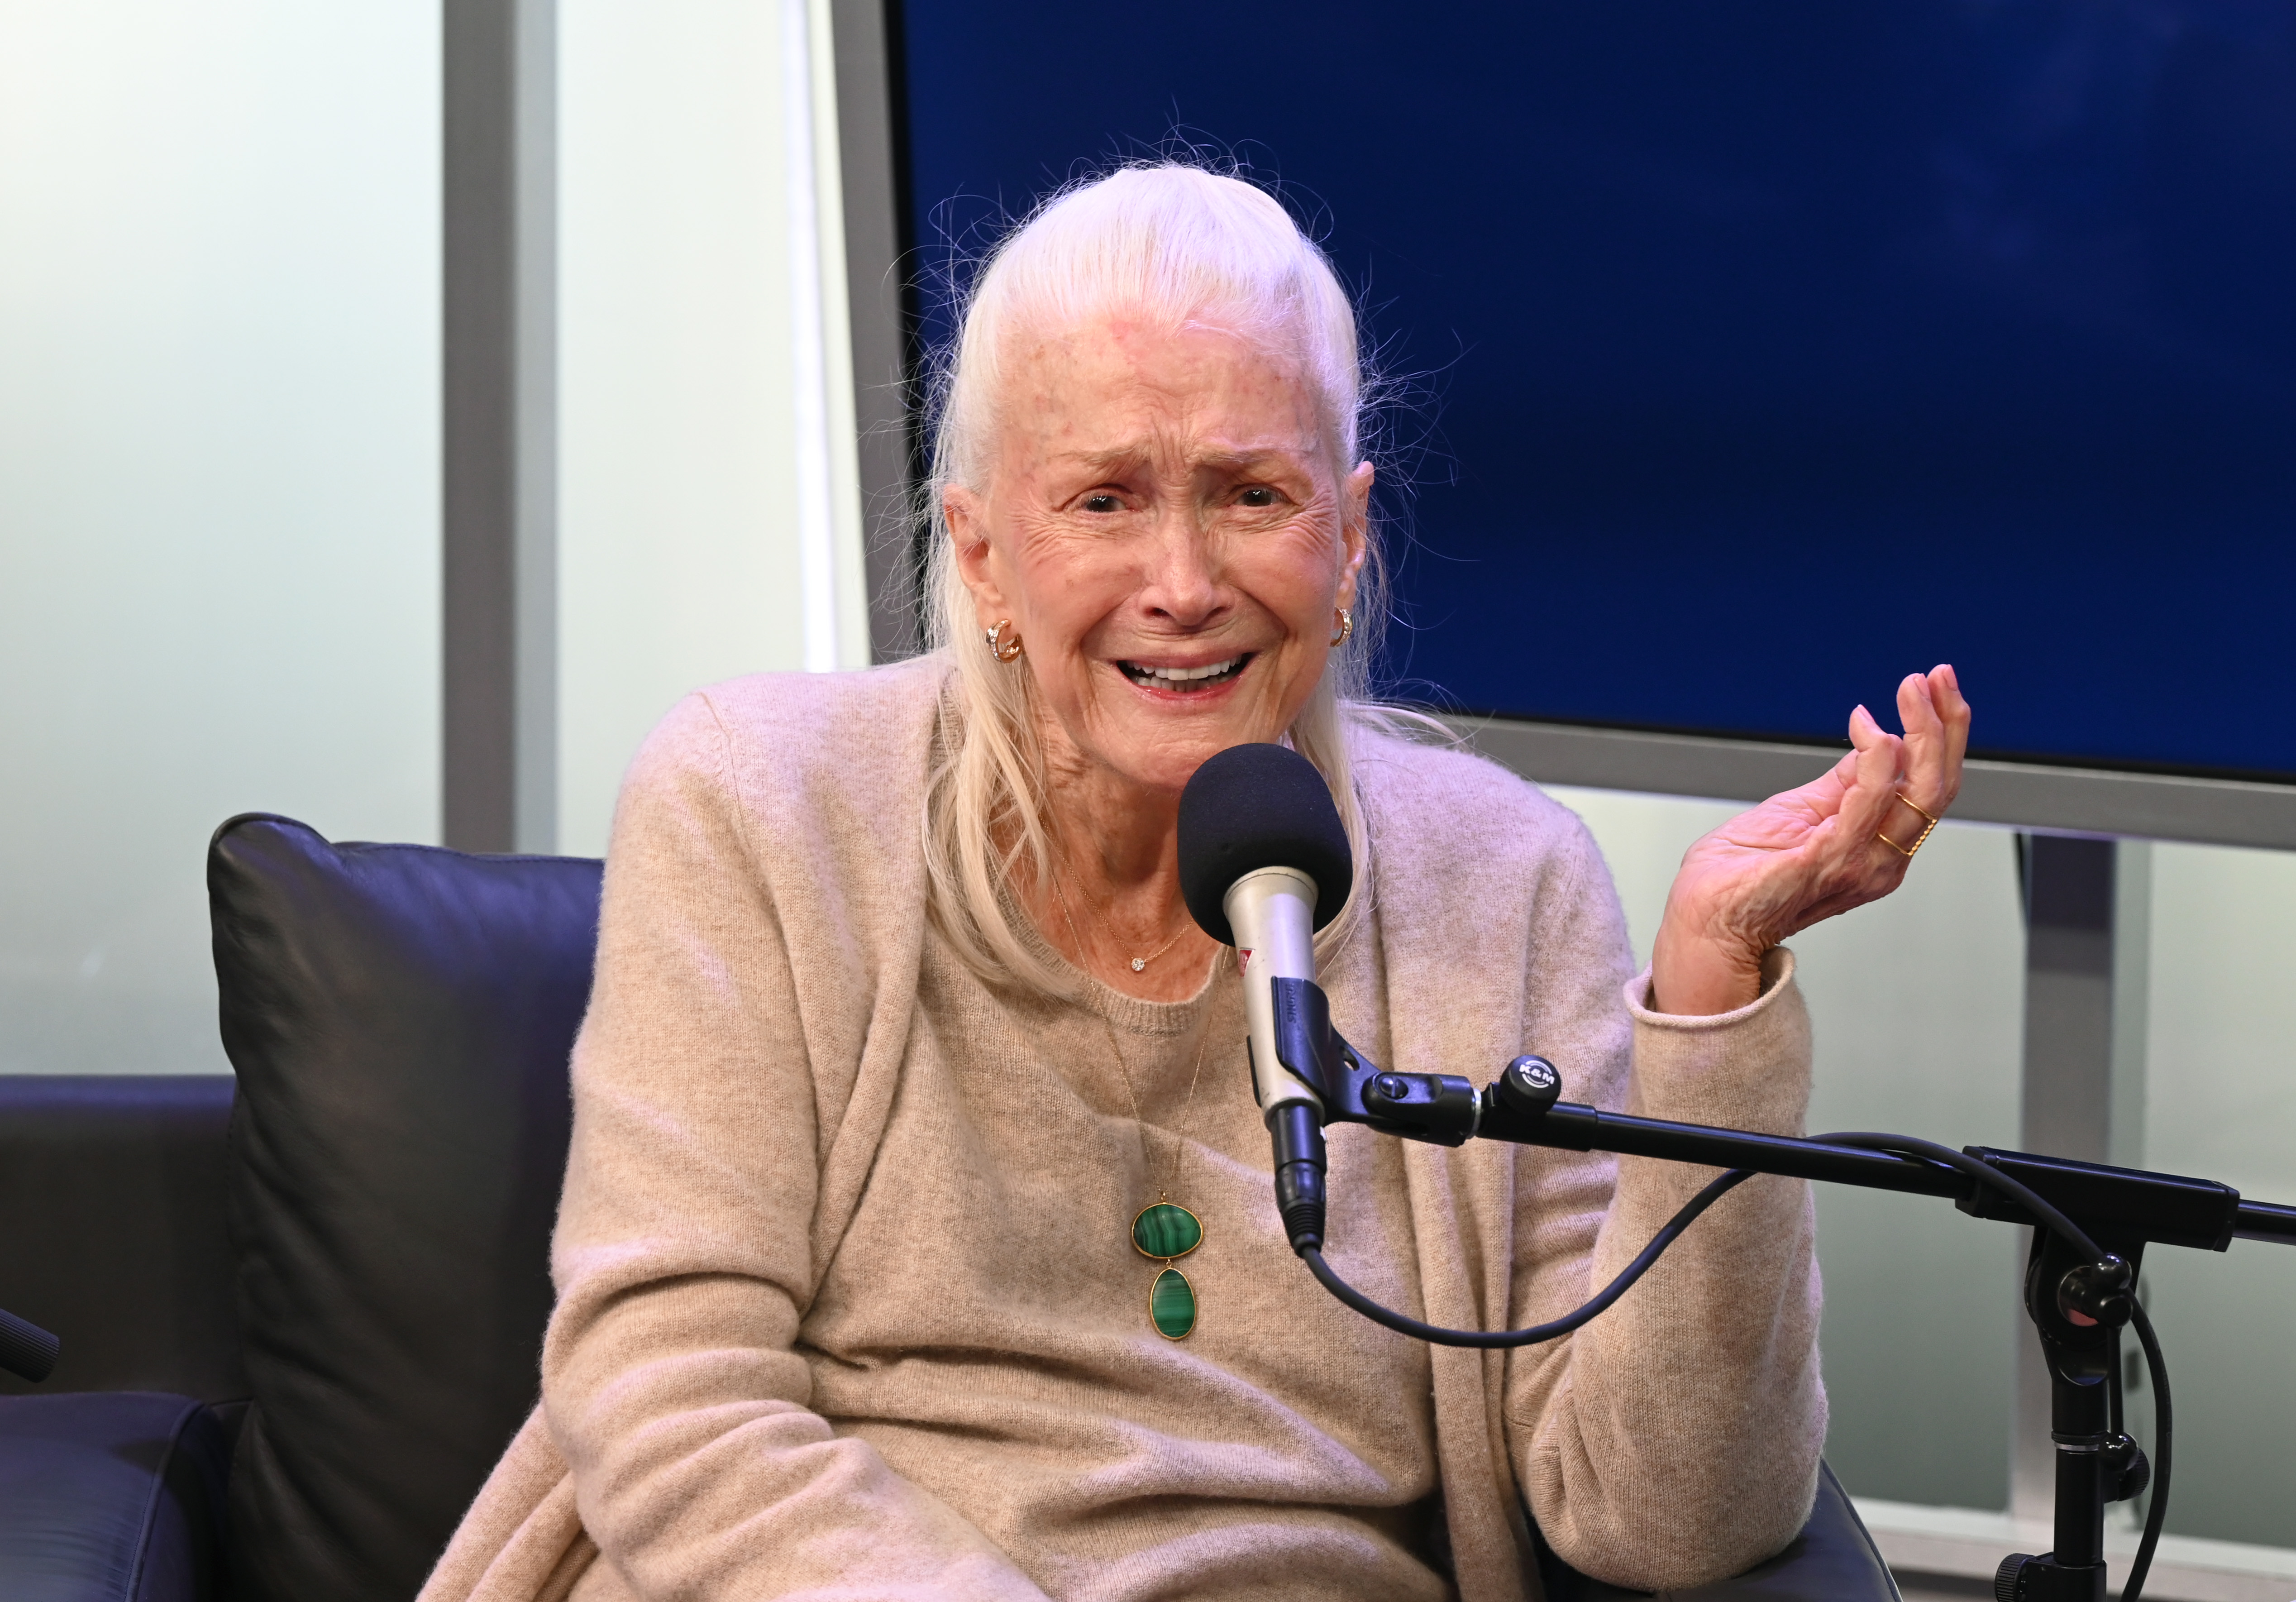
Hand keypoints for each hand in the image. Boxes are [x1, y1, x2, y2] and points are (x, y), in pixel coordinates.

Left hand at [1647, 666, 1970, 1015]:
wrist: (1707, 921)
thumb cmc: (1746, 876)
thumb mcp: (1802, 811)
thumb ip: (1845, 784)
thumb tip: (1875, 742)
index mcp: (1879, 847)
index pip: (1931, 786)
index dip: (1942, 733)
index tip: (1935, 686)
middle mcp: (1882, 859)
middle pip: (1938, 787)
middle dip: (1946, 725)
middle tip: (1937, 677)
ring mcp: (1859, 863)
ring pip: (1919, 794)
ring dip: (1920, 732)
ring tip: (1912, 689)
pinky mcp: (1826, 862)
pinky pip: (1865, 808)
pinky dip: (1873, 763)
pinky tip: (1870, 730)